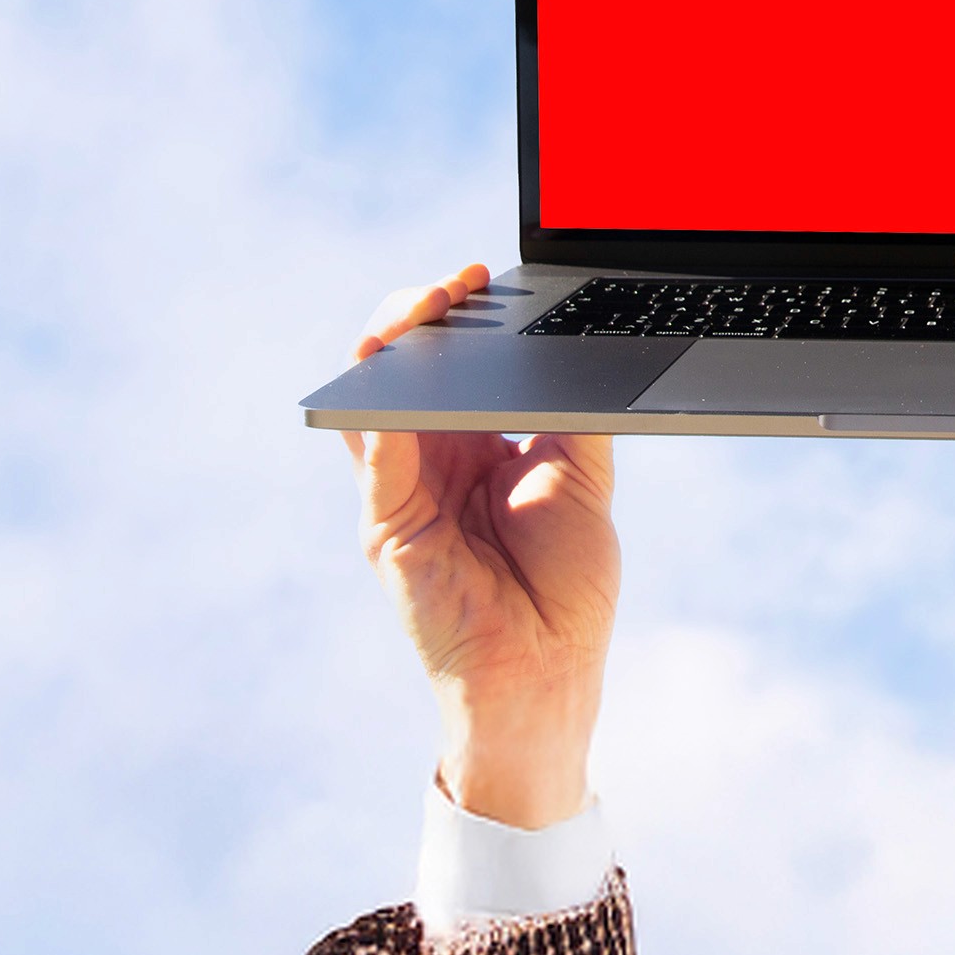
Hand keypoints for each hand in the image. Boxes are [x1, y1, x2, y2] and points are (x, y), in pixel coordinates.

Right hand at [341, 265, 619, 830]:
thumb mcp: (582, 479)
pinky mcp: (385, 524)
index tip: (484, 278)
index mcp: (478, 446)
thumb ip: (568, 412)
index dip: (463, 316)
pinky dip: (380, 410)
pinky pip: (372, 452)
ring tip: (423, 308)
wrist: (546, 676)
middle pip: (406, 366)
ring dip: (392, 344)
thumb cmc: (565, 592)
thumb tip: (570, 345)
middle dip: (422, 312)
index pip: (455, 362)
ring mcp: (402, 488)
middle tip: (454, 283)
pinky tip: (400, 374)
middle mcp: (432, 460)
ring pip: (374, 394)